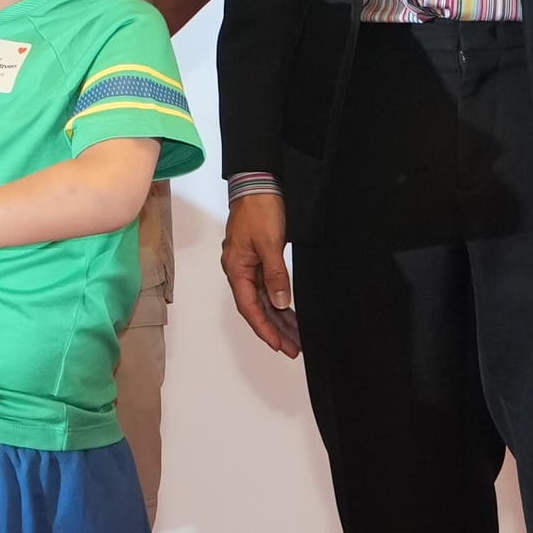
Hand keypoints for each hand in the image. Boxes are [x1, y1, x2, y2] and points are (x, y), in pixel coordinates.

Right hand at [220, 189, 299, 355]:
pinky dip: (278, 302)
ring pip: (262, 300)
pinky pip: (267, 288)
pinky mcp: (258, 259)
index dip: (264, 328)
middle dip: (274, 329)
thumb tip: (280, 302)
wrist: (258, 184)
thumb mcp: (270, 243)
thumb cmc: (259, 210)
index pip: (249, 307)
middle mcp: (239, 270)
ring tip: (295, 336)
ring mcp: (248, 265)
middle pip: (256, 308)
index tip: (278, 345)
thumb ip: (275, 274)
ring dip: (278, 318)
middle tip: (292, 348)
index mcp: (236, 268)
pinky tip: (289, 312)